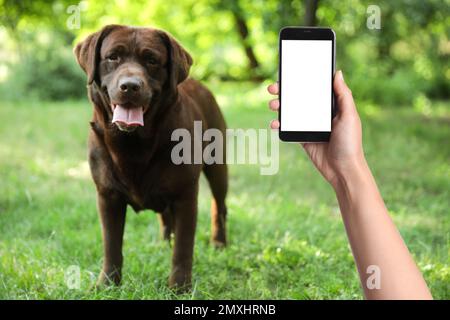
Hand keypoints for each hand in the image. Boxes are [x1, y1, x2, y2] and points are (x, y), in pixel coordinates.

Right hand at [268, 70, 365, 187]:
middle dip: (285, 92)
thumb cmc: (350, 143)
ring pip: (291, 112)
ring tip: (273, 105)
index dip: (302, 80)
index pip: (314, 88)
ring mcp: (310, 126)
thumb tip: (338, 73)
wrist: (342, 170)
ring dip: (279, 107)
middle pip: (299, 98)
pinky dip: (279, 124)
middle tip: (273, 88)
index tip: (289, 74)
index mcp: (332, 105)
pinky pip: (288, 128)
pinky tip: (274, 123)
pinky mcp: (302, 137)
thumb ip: (344, 95)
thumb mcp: (349, 116)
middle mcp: (320, 114)